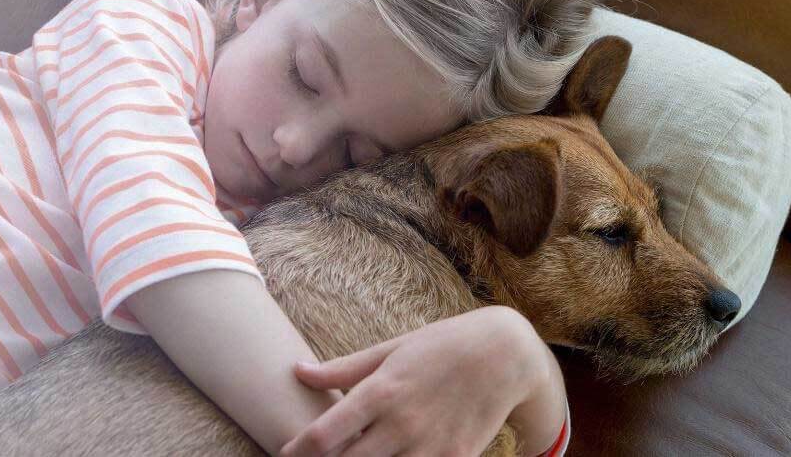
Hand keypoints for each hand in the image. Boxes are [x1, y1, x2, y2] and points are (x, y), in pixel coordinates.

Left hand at [278, 305, 537, 456]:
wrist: (506, 354)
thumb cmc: (442, 345)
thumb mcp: (392, 348)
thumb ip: (343, 369)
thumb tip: (298, 372)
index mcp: (381, 392)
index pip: (324, 436)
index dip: (296, 452)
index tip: (284, 454)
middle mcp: (402, 424)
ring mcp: (431, 447)